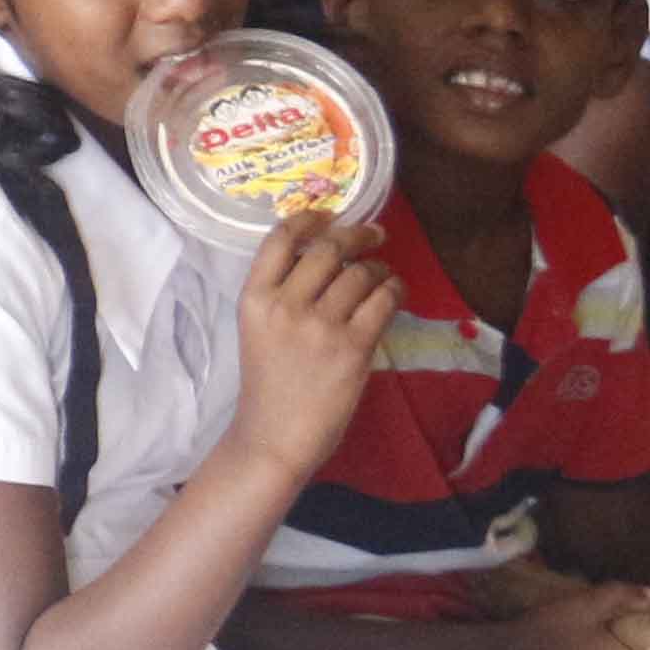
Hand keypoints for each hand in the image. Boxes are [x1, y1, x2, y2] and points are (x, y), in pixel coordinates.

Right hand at [227, 210, 396, 479]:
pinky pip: (382, 301)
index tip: (329, 214)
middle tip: (373, 235)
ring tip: (382, 275)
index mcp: (254, 298)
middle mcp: (285, 304)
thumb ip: (284, 295)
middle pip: (327, 249)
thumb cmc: (269, 383)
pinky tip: (395, 291)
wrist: (277, 434)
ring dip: (377, 268)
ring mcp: (320, 325)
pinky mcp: (353, 346)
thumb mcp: (260, 329)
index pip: (280, 239)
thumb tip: (332, 260)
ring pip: (359, 274)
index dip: (309, 219)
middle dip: (355, 235)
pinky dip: (394, 289)